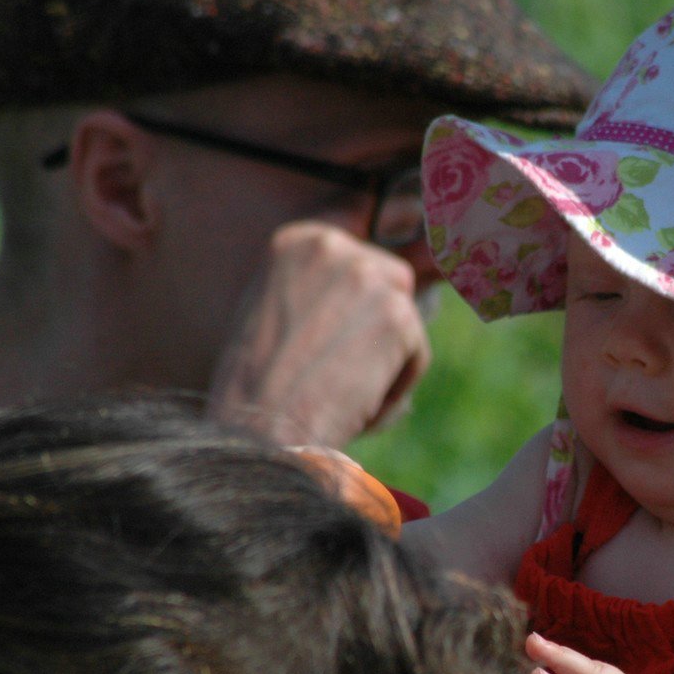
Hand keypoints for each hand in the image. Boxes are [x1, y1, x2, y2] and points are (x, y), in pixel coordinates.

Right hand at [206, 220, 430, 447]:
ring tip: (340, 394)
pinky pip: (416, 354)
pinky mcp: (396, 314)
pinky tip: (356, 406)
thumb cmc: (257, 392)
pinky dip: (394, 388)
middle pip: (390, 282)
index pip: (358, 256)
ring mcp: (366, 274)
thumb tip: (377, 302)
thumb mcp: (274, 316)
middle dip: (377, 329)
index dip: (360, 302)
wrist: (257, 432)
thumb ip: (318, 293)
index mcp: (296, 241)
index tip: (345, 338)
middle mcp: (331, 245)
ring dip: (384, 362)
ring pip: (405, 320)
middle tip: (340, 374)